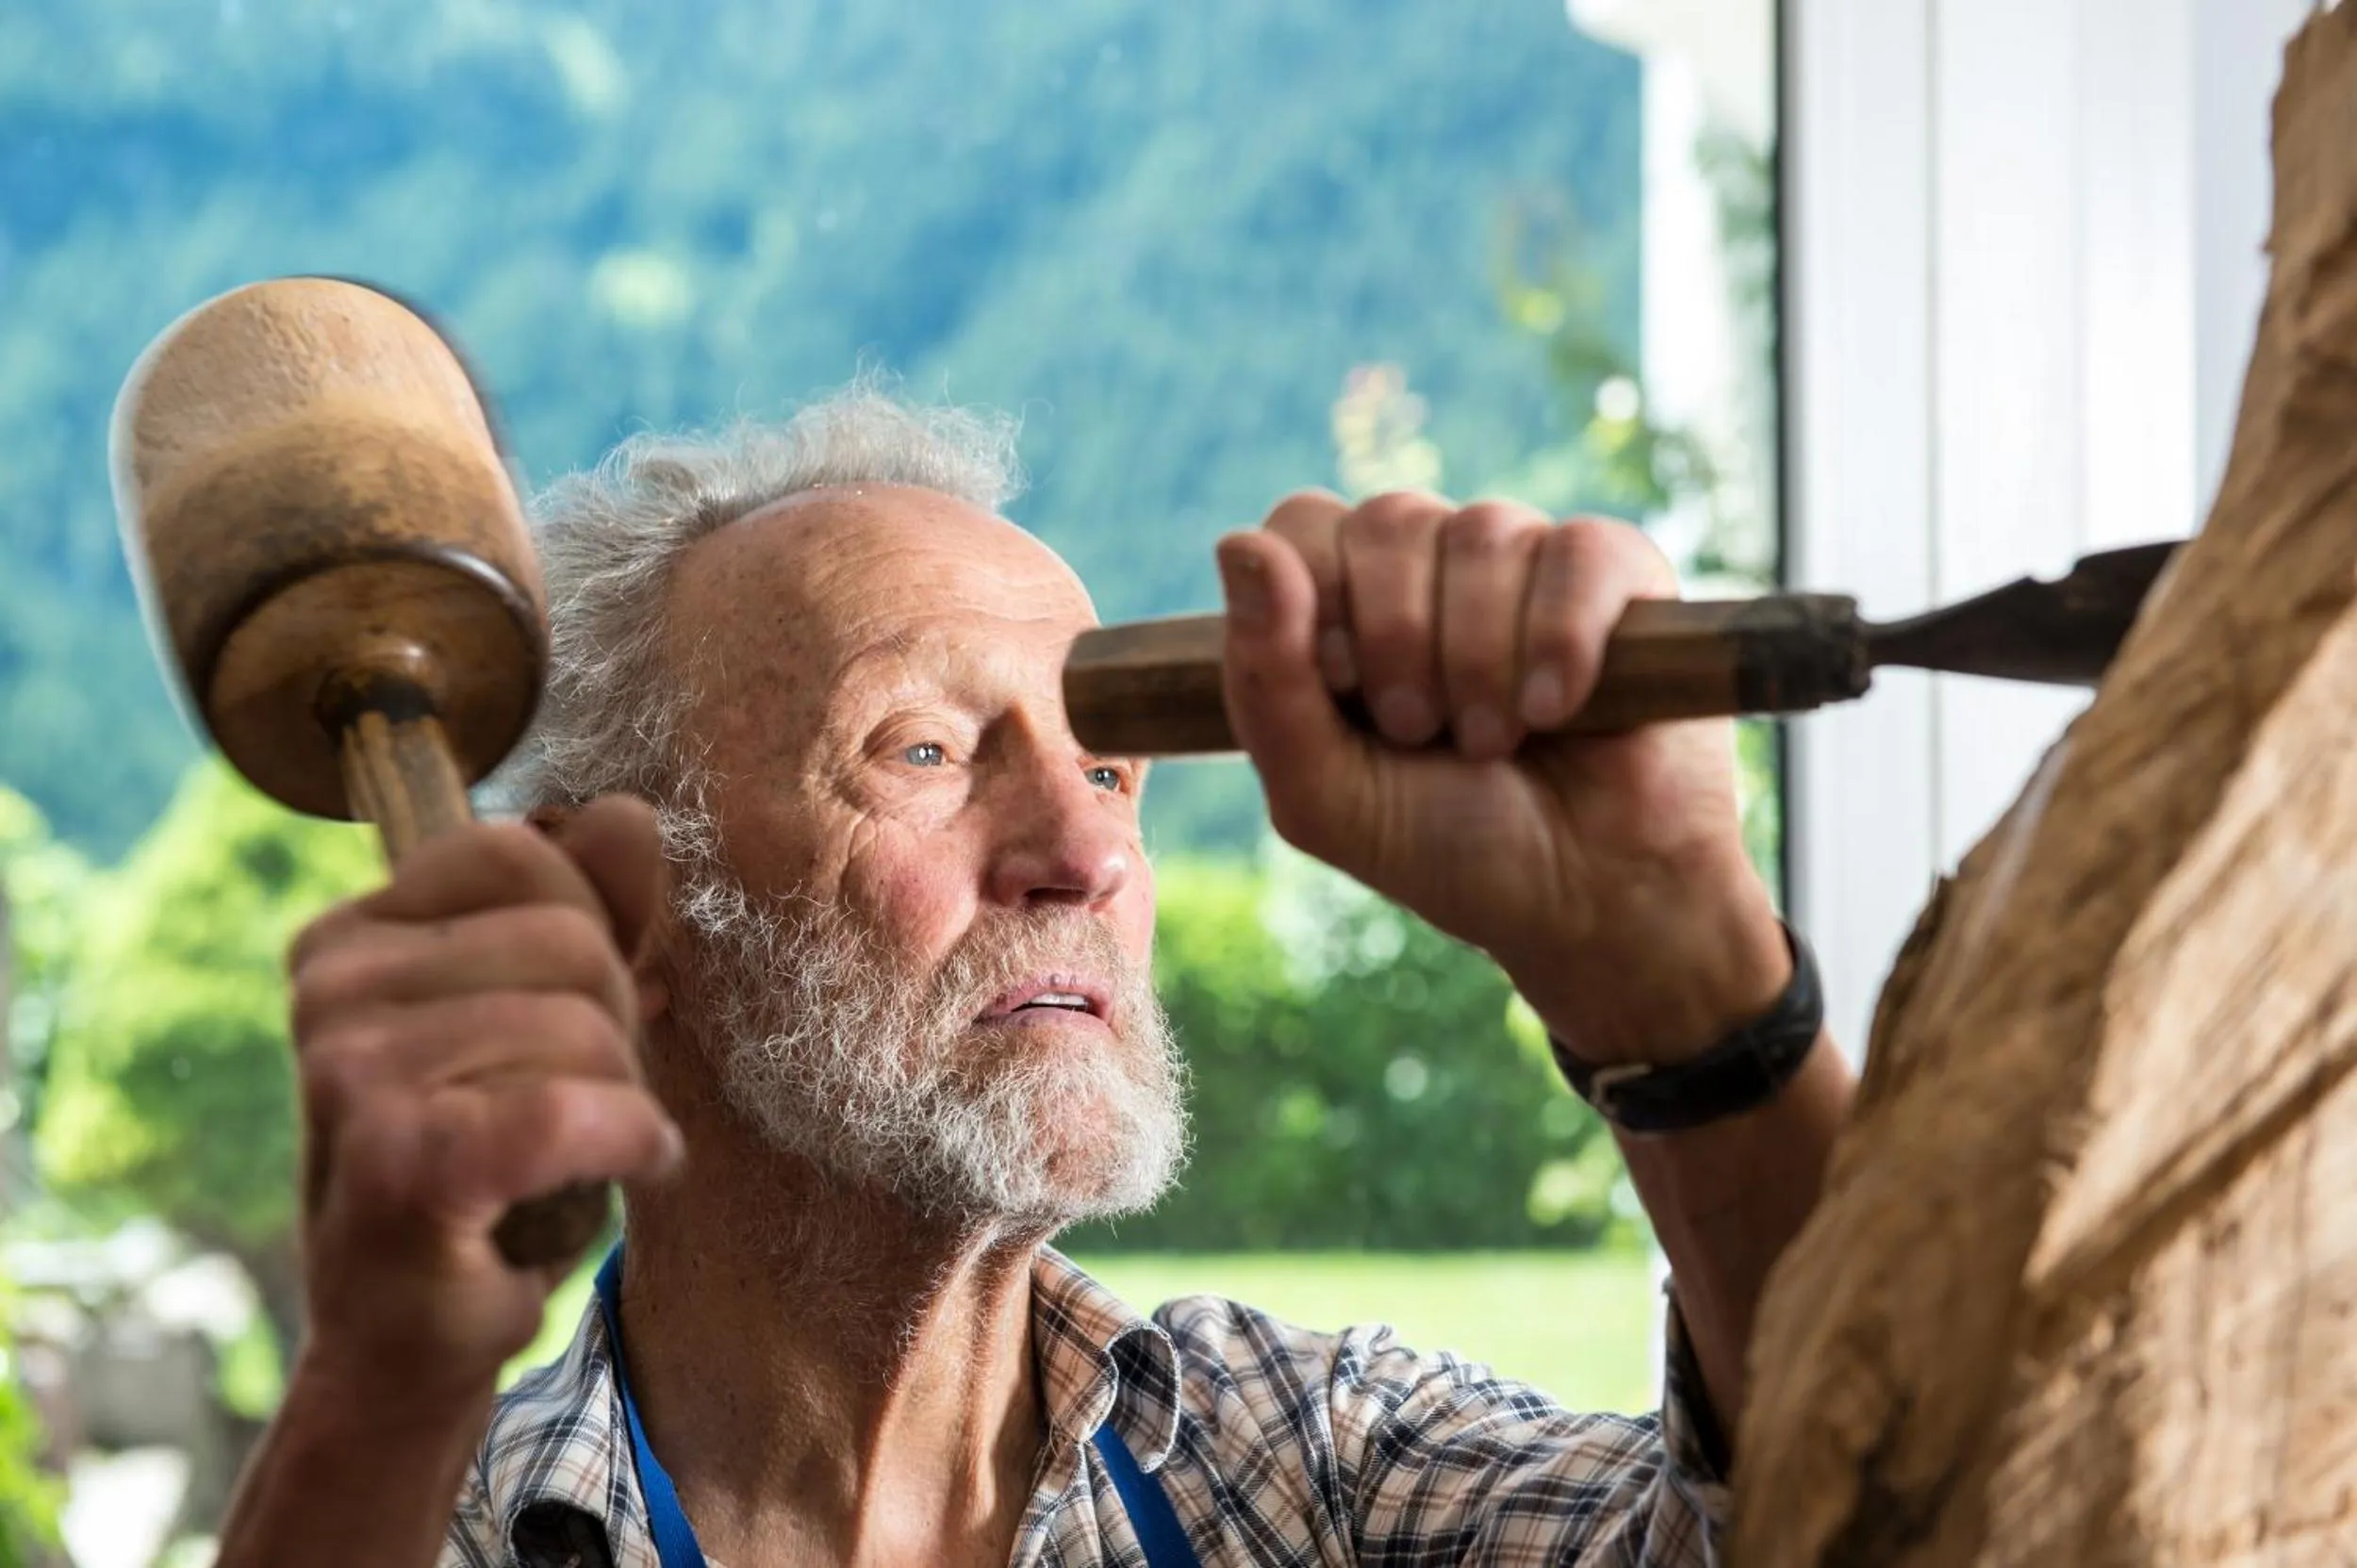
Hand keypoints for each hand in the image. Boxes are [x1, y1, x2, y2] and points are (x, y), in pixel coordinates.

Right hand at [282, 796, 682, 1406]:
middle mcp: (330, 992)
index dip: (587, 935)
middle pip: (569, 940)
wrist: (409, 1344)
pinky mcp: (401, 1161)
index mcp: (346, 939)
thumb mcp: (540, 1015)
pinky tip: (632, 1167)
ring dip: (620, 1100)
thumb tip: (628, 811)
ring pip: (585, 1028)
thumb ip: (591, 906)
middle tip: (576, 1107)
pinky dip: (631, 1143)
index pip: (518, 854)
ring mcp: (352, 1074)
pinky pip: (571, 1112)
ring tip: (571, 1157)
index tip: (561, 1023)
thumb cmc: (485, 1171)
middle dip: (613, 1025)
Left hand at [1215, 490, 1789, 1064]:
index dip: (1316, 600)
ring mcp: (1527, 560)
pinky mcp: (1620, 572)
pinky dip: (1560, 640)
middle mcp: (1433, 565)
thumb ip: (1265, 680)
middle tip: (1422, 731)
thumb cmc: (1448, 845)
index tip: (1345, 691)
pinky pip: (1579, 551)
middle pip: (1387, 519)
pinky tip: (1557, 710)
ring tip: (1493, 741)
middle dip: (1399, 642)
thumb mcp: (1324, 793)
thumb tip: (1240, 545)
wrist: (1585, 902)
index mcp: (1347, 603)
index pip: (1302, 524)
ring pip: (1483, 532)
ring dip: (1479, 661)